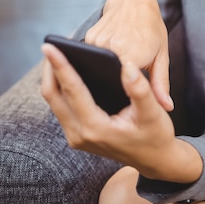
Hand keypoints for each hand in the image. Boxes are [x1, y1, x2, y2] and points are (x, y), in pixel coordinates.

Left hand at [41, 43, 201, 182]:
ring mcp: (76, 136)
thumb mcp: (153, 112)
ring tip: (55, 52)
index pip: (71, 90)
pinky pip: (60, 106)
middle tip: (50, 44)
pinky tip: (65, 70)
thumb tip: (127, 66)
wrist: (154, 159)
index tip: (49, 47)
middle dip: (49, 68)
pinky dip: (59, 86)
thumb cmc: (155, 134)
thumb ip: (140, 89)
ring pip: (53, 101)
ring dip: (52, 77)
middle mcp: (80, 134)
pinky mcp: (77, 133)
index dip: (60, 65)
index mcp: (96, 127)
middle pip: (52, 95)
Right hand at [86, 0, 172, 110]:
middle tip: (119, 95)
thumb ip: (161, 83)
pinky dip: (96, 61)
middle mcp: (113, 48)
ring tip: (112, 76)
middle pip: (107, 78)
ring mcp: (98, 41)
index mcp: (133, 55)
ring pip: (96, 67)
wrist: (135, 0)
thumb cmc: (152, 29)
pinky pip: (90, 56)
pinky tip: (104, 62)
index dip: (125, 97)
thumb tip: (166, 107)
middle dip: (113, 87)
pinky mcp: (89, 36)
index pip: (125, 86)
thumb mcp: (162, 55)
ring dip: (103, 72)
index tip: (127, 108)